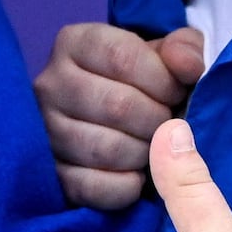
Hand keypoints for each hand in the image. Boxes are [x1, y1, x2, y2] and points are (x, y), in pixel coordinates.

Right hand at [36, 21, 204, 211]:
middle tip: (167, 125)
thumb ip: (185, 49)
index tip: (176, 93)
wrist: (121, 126)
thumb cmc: (147, 84)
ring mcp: (43, 131)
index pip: (122, 57)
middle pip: (117, 105)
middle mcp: (49, 84)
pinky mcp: (49, 174)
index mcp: (75, 43)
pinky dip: (126, 187)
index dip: (162, 81)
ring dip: (145, 154)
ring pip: (106, 149)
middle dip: (158, 121)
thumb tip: (187, 66)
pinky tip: (137, 176)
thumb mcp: (169, 55)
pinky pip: (92, 187)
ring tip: (153, 148)